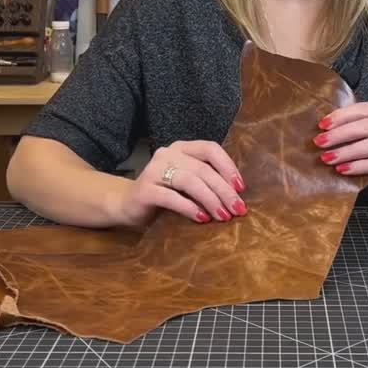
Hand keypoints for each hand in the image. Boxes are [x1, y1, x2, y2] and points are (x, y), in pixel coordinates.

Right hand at [119, 140, 247, 227]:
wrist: (126, 204)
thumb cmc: (165, 194)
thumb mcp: (187, 182)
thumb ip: (206, 180)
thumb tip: (237, 194)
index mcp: (182, 148)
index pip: (210, 149)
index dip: (228, 167)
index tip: (241, 188)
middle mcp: (167, 154)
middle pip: (203, 169)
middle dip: (224, 190)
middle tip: (238, 209)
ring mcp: (154, 170)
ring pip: (190, 181)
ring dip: (211, 199)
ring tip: (223, 216)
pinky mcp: (145, 190)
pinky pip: (171, 197)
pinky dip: (190, 208)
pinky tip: (203, 218)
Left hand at [312, 102, 367, 199]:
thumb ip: (357, 130)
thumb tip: (325, 130)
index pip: (364, 109)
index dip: (342, 116)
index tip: (322, 125)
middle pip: (366, 126)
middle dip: (340, 134)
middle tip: (320, 142)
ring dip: (346, 152)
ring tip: (327, 158)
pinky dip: (359, 166)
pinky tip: (343, 169)